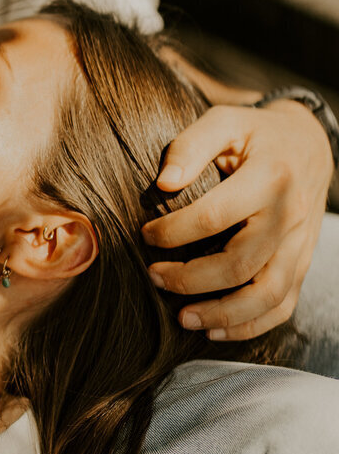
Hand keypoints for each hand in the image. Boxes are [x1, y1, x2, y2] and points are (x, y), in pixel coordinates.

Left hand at [142, 100, 333, 339]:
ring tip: (182, 318)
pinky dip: (250, 326)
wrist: (309, 146)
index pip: (215, 216)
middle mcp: (289, 215)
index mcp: (270, 177)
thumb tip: (163, 183)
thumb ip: (190, 145)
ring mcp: (299, 245)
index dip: (174, 232)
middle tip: (154, 276)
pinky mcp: (301, 263)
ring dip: (222, 314)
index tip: (145, 235)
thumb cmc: (255, 135)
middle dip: (190, 278)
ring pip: (267, 294)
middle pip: (240, 263)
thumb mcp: (225, 121)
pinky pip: (283, 306)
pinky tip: (214, 331)